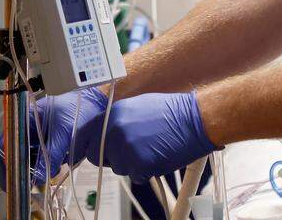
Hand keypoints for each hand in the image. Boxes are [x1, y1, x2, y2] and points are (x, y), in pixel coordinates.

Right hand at [0, 86, 109, 187]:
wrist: (96, 108)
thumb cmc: (77, 111)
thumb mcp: (63, 133)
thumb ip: (50, 155)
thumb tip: (38, 179)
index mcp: (23, 120)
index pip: (4, 145)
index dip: (3, 165)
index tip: (12, 182)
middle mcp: (25, 130)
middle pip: (10, 156)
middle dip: (16, 173)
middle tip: (25, 189)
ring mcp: (35, 140)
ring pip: (23, 163)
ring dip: (28, 175)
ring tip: (38, 184)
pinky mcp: (45, 148)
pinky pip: (36, 164)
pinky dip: (39, 172)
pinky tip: (48, 176)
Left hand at [81, 91, 218, 181]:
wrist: (194, 120)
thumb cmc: (171, 112)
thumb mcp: (136, 106)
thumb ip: (116, 120)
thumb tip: (103, 134)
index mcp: (113, 114)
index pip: (87, 136)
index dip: (93, 146)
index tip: (97, 151)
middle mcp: (115, 130)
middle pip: (96, 156)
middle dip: (109, 158)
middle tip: (127, 154)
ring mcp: (126, 148)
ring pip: (117, 168)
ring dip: (130, 164)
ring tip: (149, 150)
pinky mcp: (139, 164)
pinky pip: (135, 176)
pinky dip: (144, 172)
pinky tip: (157, 157)